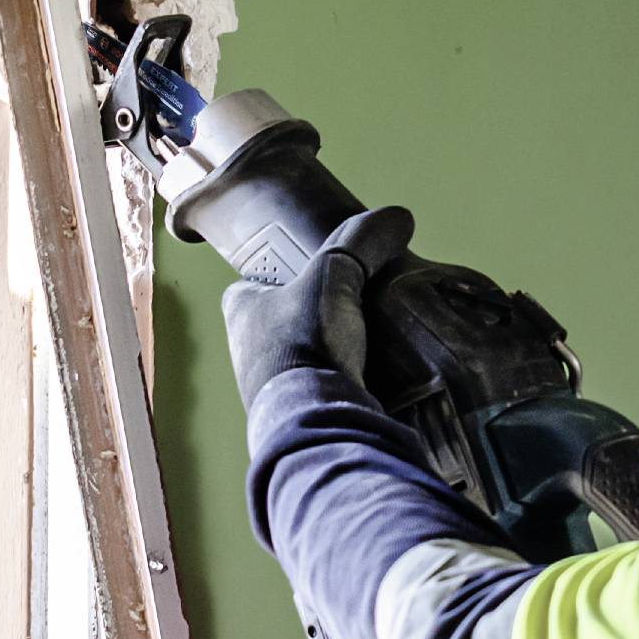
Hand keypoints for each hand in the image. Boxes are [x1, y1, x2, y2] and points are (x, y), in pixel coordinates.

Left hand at [220, 207, 413, 402]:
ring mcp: (271, 391)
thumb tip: (397, 217)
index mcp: (242, 311)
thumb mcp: (334, 276)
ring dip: (328, 353)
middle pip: (280, 323)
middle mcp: (247, 353)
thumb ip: (361, 243)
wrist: (316, 421)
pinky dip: (341, 384)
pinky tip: (370, 377)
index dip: (279, 277)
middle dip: (310, 317)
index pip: (251, 285)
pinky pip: (321, 392)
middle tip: (348, 307)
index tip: (312, 272)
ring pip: (301, 360)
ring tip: (367, 343)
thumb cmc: (305, 343)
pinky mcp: (299, 418)